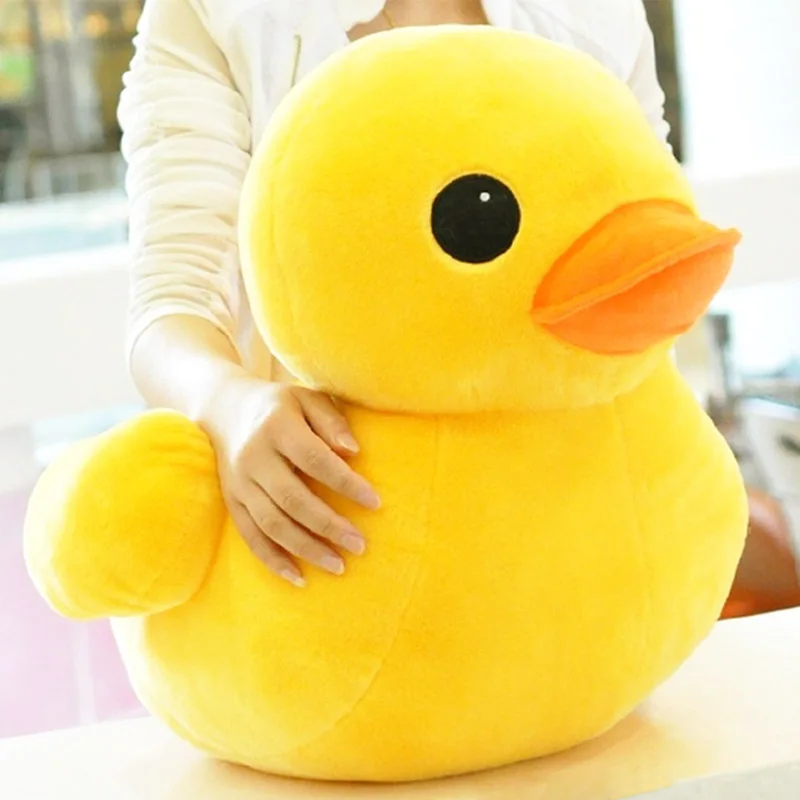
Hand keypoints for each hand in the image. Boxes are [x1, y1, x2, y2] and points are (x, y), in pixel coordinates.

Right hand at [204, 377, 379, 586]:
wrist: (223, 408)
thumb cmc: (280, 405)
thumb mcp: (307, 397)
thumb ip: (331, 422)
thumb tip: (354, 452)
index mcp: (277, 427)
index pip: (315, 459)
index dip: (345, 483)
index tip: (375, 503)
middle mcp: (254, 457)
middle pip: (293, 499)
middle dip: (329, 526)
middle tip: (360, 545)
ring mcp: (240, 482)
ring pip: (272, 523)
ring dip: (306, 548)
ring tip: (338, 566)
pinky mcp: (232, 501)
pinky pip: (250, 536)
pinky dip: (273, 560)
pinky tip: (299, 577)